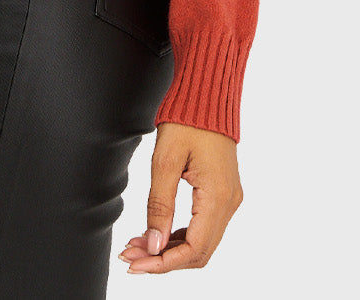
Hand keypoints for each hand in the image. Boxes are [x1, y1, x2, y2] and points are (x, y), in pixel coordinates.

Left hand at [118, 121, 243, 273]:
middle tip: (131, 256)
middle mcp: (229, 203)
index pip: (194, 249)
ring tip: (137, 245)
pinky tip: (155, 232)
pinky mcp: (222, 193)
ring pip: (201, 241)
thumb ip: (159, 205)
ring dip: (169, 249)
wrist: (207, 95)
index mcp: (218, 197)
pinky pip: (203, 226)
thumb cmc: (187, 120)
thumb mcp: (165, 161)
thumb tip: (153, 245)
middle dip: (163, 259)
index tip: (136, 263)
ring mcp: (228, 199)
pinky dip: (179, 234)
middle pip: (198, 252)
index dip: (163, 262)